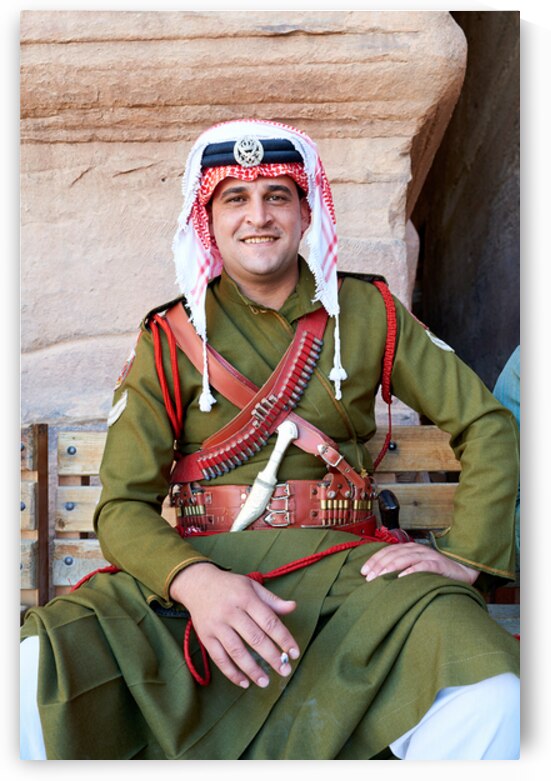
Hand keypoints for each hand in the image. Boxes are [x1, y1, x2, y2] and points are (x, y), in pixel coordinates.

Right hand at [170, 562, 299, 688]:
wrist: (197, 583)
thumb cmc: (230, 586)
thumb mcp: (251, 586)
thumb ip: (272, 600)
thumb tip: (293, 607)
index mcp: (246, 598)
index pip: (269, 621)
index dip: (284, 638)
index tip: (295, 653)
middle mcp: (231, 612)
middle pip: (255, 638)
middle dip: (272, 657)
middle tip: (285, 670)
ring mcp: (217, 625)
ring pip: (236, 651)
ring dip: (252, 669)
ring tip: (265, 682)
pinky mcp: (205, 637)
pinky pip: (219, 658)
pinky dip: (231, 673)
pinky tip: (243, 683)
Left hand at [360, 542, 478, 584]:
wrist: (463, 569)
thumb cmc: (436, 570)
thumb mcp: (416, 565)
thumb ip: (402, 567)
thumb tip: (380, 577)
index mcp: (409, 548)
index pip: (387, 551)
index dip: (374, 560)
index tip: (363, 571)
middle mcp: (416, 549)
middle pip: (392, 555)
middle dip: (378, 566)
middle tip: (368, 578)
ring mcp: (427, 555)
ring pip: (404, 559)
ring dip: (389, 568)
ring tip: (379, 578)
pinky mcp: (437, 564)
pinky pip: (422, 566)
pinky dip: (410, 571)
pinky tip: (401, 578)